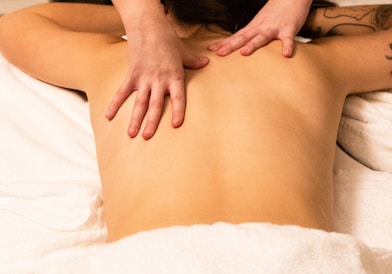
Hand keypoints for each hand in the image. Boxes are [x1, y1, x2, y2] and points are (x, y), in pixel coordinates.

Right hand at [106, 12, 208, 139]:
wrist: (147, 25)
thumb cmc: (167, 39)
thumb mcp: (183, 52)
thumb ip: (194, 62)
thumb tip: (205, 63)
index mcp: (174, 76)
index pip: (178, 97)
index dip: (177, 111)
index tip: (175, 125)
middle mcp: (158, 80)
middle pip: (155, 104)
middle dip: (151, 122)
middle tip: (147, 137)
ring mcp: (143, 78)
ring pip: (139, 102)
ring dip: (134, 119)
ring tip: (131, 134)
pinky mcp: (131, 75)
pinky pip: (122, 92)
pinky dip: (115, 104)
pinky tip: (108, 116)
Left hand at [208, 0, 311, 57]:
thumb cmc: (276, 11)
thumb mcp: (260, 22)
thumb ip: (251, 34)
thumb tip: (239, 46)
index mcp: (253, 27)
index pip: (236, 36)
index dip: (224, 43)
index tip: (211, 50)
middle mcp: (261, 27)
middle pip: (244, 37)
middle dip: (231, 46)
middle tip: (220, 54)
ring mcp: (274, 28)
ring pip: (262, 37)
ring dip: (253, 45)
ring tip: (244, 53)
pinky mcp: (288, 29)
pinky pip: (288, 39)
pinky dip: (287, 46)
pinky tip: (285, 55)